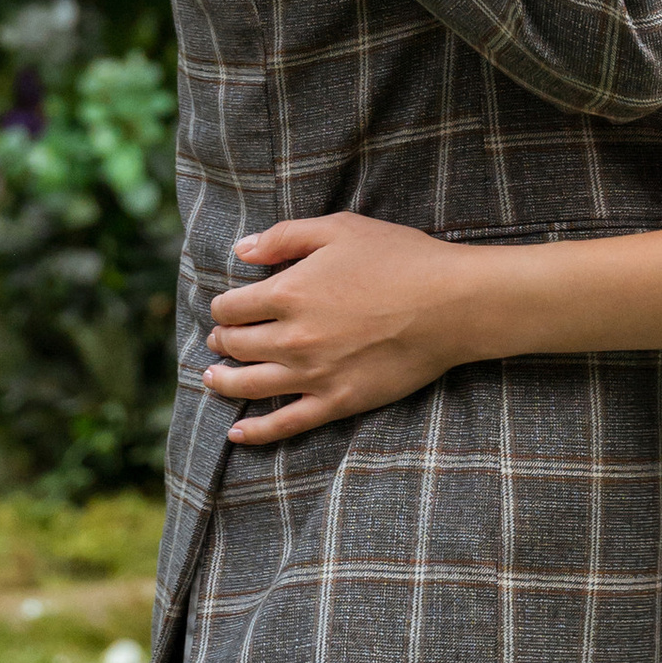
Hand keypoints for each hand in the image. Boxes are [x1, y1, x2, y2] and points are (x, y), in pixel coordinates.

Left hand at [201, 212, 483, 444]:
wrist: (449, 305)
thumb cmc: (399, 258)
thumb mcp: (339, 229)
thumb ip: (284, 237)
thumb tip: (241, 250)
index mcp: (288, 292)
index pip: (233, 306)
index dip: (223, 307)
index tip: (226, 308)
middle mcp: (292, 337)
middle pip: (237, 345)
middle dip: (222, 341)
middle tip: (219, 341)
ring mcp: (313, 375)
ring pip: (250, 385)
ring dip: (224, 382)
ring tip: (212, 379)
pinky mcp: (337, 402)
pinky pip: (285, 423)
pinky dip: (256, 431)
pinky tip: (238, 432)